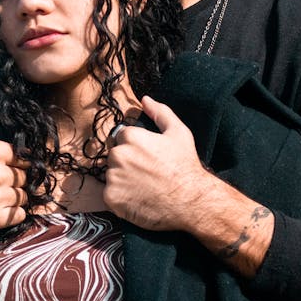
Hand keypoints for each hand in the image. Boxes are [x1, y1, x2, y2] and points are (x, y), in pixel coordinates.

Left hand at [105, 96, 273, 276]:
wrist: (190, 201)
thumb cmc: (185, 166)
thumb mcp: (179, 133)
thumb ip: (160, 112)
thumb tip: (145, 100)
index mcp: (130, 137)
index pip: (122, 137)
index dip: (136, 147)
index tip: (149, 157)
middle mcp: (118, 155)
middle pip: (115, 156)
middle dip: (128, 162)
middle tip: (148, 173)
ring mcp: (113, 178)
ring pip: (112, 175)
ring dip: (123, 180)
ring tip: (145, 186)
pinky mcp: (112, 198)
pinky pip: (110, 194)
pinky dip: (121, 197)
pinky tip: (139, 198)